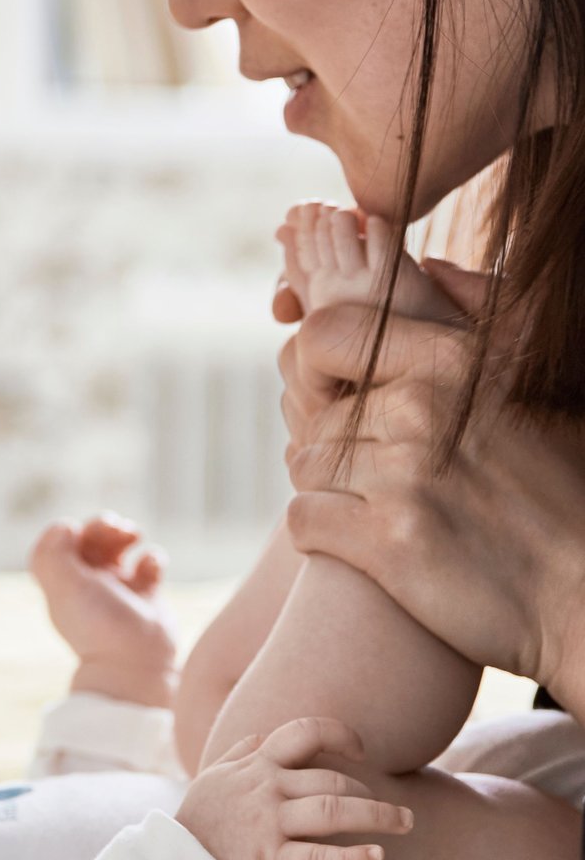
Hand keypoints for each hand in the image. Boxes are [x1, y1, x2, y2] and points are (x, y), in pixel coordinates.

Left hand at [29, 515, 178, 707]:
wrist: (137, 664)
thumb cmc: (100, 625)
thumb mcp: (67, 588)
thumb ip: (53, 555)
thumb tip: (65, 526)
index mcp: (64, 584)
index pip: (58, 544)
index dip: (68, 530)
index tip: (78, 532)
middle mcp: (88, 586)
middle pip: (90, 540)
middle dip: (103, 526)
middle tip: (117, 528)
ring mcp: (118, 590)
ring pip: (119, 547)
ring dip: (127, 534)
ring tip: (134, 536)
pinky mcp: (146, 596)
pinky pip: (149, 565)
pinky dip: (152, 558)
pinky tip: (151, 568)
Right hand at [176, 717, 413, 859]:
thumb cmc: (197, 826)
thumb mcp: (211, 780)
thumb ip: (238, 754)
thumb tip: (261, 736)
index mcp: (255, 767)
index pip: (304, 732)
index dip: (339, 734)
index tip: (360, 751)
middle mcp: (266, 789)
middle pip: (333, 779)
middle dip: (372, 794)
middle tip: (397, 814)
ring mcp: (268, 825)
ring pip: (335, 810)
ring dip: (379, 816)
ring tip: (405, 824)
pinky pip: (320, 859)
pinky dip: (353, 858)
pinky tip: (376, 857)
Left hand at [277, 258, 584, 695]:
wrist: (584, 590)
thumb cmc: (560, 484)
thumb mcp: (533, 377)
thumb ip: (479, 312)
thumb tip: (425, 270)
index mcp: (456, 359)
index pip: (325, 334)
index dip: (312, 366)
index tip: (332, 397)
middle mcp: (424, 409)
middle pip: (314, 414)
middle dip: (330, 445)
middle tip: (371, 476)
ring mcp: (403, 476)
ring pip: (304, 466)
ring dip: (327, 489)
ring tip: (373, 507)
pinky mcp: (386, 540)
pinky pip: (302, 519)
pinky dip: (319, 533)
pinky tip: (357, 542)